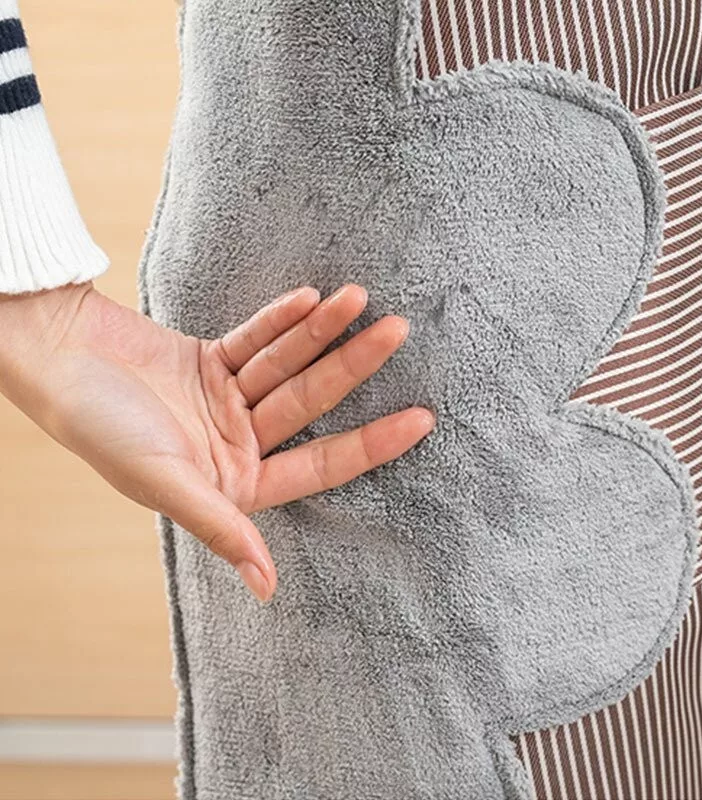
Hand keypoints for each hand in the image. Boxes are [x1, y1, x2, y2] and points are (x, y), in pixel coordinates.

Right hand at [0, 282, 434, 601]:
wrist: (53, 361)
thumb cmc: (99, 429)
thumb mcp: (162, 482)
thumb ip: (219, 527)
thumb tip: (267, 589)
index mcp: (234, 484)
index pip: (320, 464)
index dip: (372, 444)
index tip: (421, 419)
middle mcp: (237, 444)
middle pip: (311, 403)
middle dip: (353, 367)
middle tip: (397, 330)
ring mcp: (226, 401)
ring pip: (289, 365)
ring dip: (322, 333)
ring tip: (361, 298)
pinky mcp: (210, 362)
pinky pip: (256, 338)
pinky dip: (281, 320)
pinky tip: (315, 300)